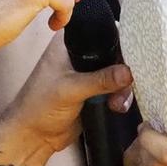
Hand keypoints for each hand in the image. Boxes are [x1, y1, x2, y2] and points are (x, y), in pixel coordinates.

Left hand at [0, 36, 131, 165]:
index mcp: (68, 43)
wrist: (34, 136)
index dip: (119, 39)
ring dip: (124, 87)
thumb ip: (100, 80)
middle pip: (114, 51)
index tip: (132, 54)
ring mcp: (88, 72)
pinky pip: (116, 87)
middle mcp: (79, 53)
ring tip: (117, 102)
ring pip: (118, 71)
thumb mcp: (70, 90)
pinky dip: (121, 96)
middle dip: (125, 68)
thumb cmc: (39, 106)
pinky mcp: (94, 90)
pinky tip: (117, 107)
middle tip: (126, 83)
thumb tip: (128, 72)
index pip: (100, 29)